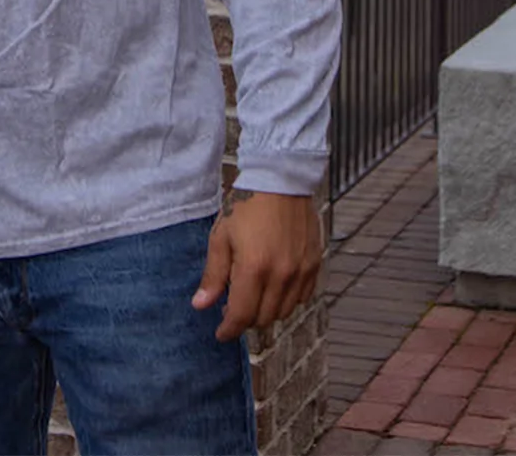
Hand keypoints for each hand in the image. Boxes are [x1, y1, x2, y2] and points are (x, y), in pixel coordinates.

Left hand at [193, 188, 321, 340]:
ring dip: (265, 310)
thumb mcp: (221, 236)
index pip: (243, 315)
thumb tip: (201, 305)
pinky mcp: (315, 266)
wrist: (280, 181)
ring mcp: (302, 272)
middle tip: (232, 305)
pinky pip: (301, 298)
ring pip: (283, 311)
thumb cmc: (246, 205)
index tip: (220, 334)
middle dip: (245, 319)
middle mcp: (282, 275)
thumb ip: (214, 275)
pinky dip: (285, 299)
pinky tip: (272, 284)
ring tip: (251, 293)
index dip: (229, 329)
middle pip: (264, 318)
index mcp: (254, 267)